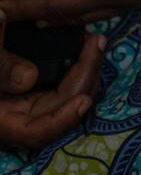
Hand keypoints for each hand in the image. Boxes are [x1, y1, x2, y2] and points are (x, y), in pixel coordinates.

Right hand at [0, 24, 104, 148]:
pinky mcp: (36, 89)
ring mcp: (28, 103)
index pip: (36, 133)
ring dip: (86, 71)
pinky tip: (86, 47)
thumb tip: (28, 78)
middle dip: (85, 78)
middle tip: (96, 43)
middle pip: (61, 109)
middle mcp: (17, 117)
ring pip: (67, 96)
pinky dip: (77, 68)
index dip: (61, 121)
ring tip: (95, 41)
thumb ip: (0, 69)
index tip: (83, 101)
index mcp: (2, 121)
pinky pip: (63, 84)